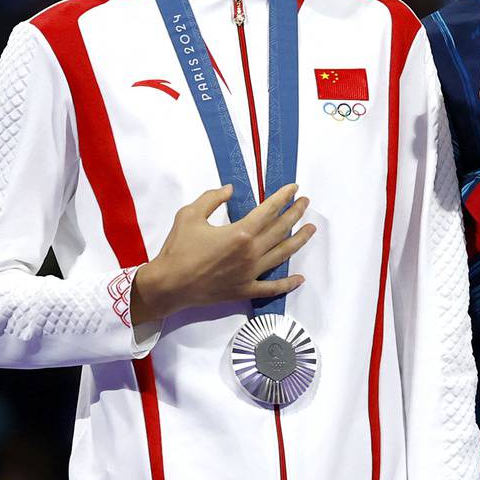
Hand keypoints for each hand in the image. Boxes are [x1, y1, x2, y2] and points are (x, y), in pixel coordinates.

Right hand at [132, 185, 311, 324]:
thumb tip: (230, 189)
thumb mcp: (190, 215)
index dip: (284, 197)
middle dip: (296, 214)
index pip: (269, 211)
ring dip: (299, 240)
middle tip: (306, 203)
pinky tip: (299, 279)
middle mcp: (251, 252)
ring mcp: (251, 273)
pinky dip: (287, 284)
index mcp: (240, 233)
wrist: (168, 285)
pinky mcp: (245, 289)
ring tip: (311, 229)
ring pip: (283, 254)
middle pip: (281, 229)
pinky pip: (272, 287)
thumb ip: (212, 198)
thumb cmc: (177, 249)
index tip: (294, 189)